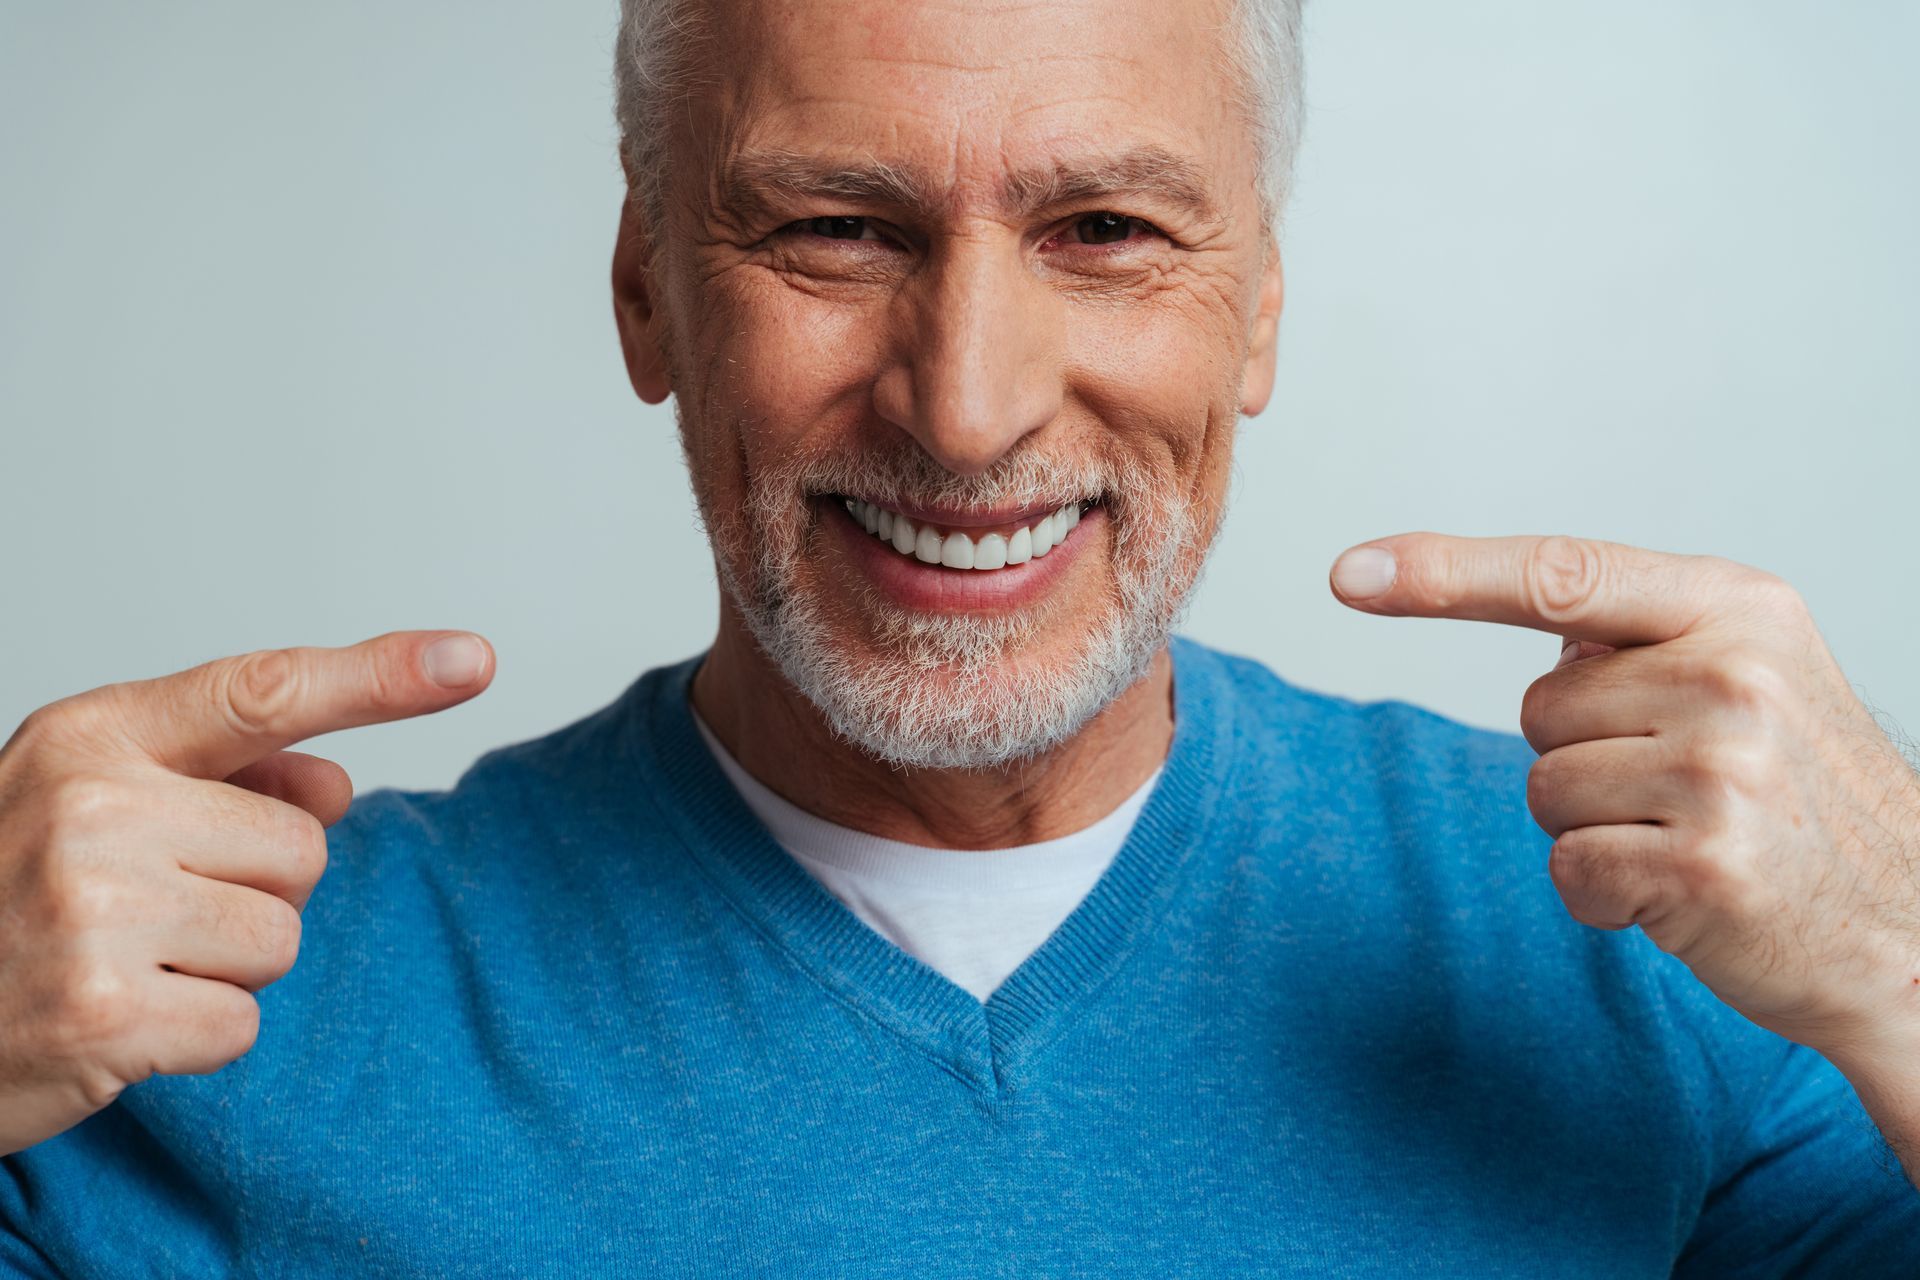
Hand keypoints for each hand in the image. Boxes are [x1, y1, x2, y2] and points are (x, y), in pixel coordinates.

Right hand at [0, 630, 492, 1154]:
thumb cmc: (3, 900)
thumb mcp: (89, 806)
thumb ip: (218, 779)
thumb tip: (336, 784)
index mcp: (90, 738)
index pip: (263, 692)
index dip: (379, 675)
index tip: (470, 659)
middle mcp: (90, 808)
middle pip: (302, 848)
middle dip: (249, 892)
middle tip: (144, 914)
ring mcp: (93, 909)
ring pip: (282, 937)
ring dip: (222, 968)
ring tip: (124, 964)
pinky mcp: (104, 1013)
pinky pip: (243, 1024)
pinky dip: (193, 1039)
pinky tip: (115, 1023)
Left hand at [1328, 534, 1919, 1063]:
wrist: (1914, 930)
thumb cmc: (1804, 802)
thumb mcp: (1752, 676)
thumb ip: (1642, 639)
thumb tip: (1516, 622)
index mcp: (1739, 607)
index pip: (1560, 574)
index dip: (1444, 574)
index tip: (1350, 574)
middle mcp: (1734, 675)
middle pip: (1538, 707)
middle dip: (1583, 756)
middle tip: (1681, 790)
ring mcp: (1723, 771)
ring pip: (1544, 789)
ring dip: (1593, 828)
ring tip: (1691, 838)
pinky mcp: (1703, 865)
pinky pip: (1568, 868)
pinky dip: (1604, 896)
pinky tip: (1681, 895)